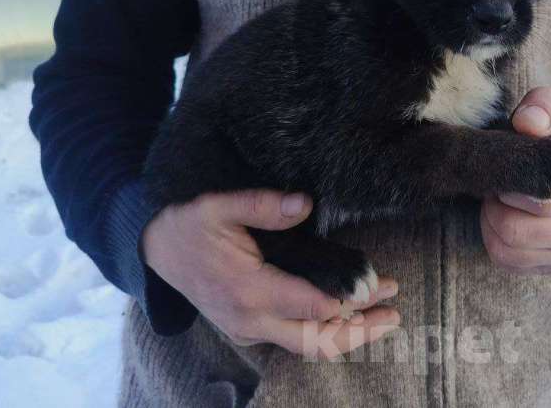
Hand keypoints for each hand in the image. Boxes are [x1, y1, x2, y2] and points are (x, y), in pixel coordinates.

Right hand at [142, 189, 399, 358]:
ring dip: (348, 336)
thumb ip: (262, 205)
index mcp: (247, 290)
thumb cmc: (189, 223)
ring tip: (385, 320)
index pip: (309, 306)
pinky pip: (294, 340)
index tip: (379, 285)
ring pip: (306, 346)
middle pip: (315, 339)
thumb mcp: (219, 204)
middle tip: (395, 312)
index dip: (348, 301)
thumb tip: (305, 204)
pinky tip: (350, 321)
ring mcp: (248, 329)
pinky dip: (326, 335)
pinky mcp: (249, 328)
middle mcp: (250, 320)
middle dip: (359, 329)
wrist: (155, 249)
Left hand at [481, 87, 550, 274]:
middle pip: (517, 230)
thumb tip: (528, 123)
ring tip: (500, 203)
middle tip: (497, 187)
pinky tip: (504, 221)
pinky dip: (496, 243)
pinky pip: (510, 263)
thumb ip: (542, 108)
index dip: (511, 186)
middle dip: (495, 205)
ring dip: (492, 224)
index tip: (509, 171)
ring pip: (509, 250)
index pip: (544, 199)